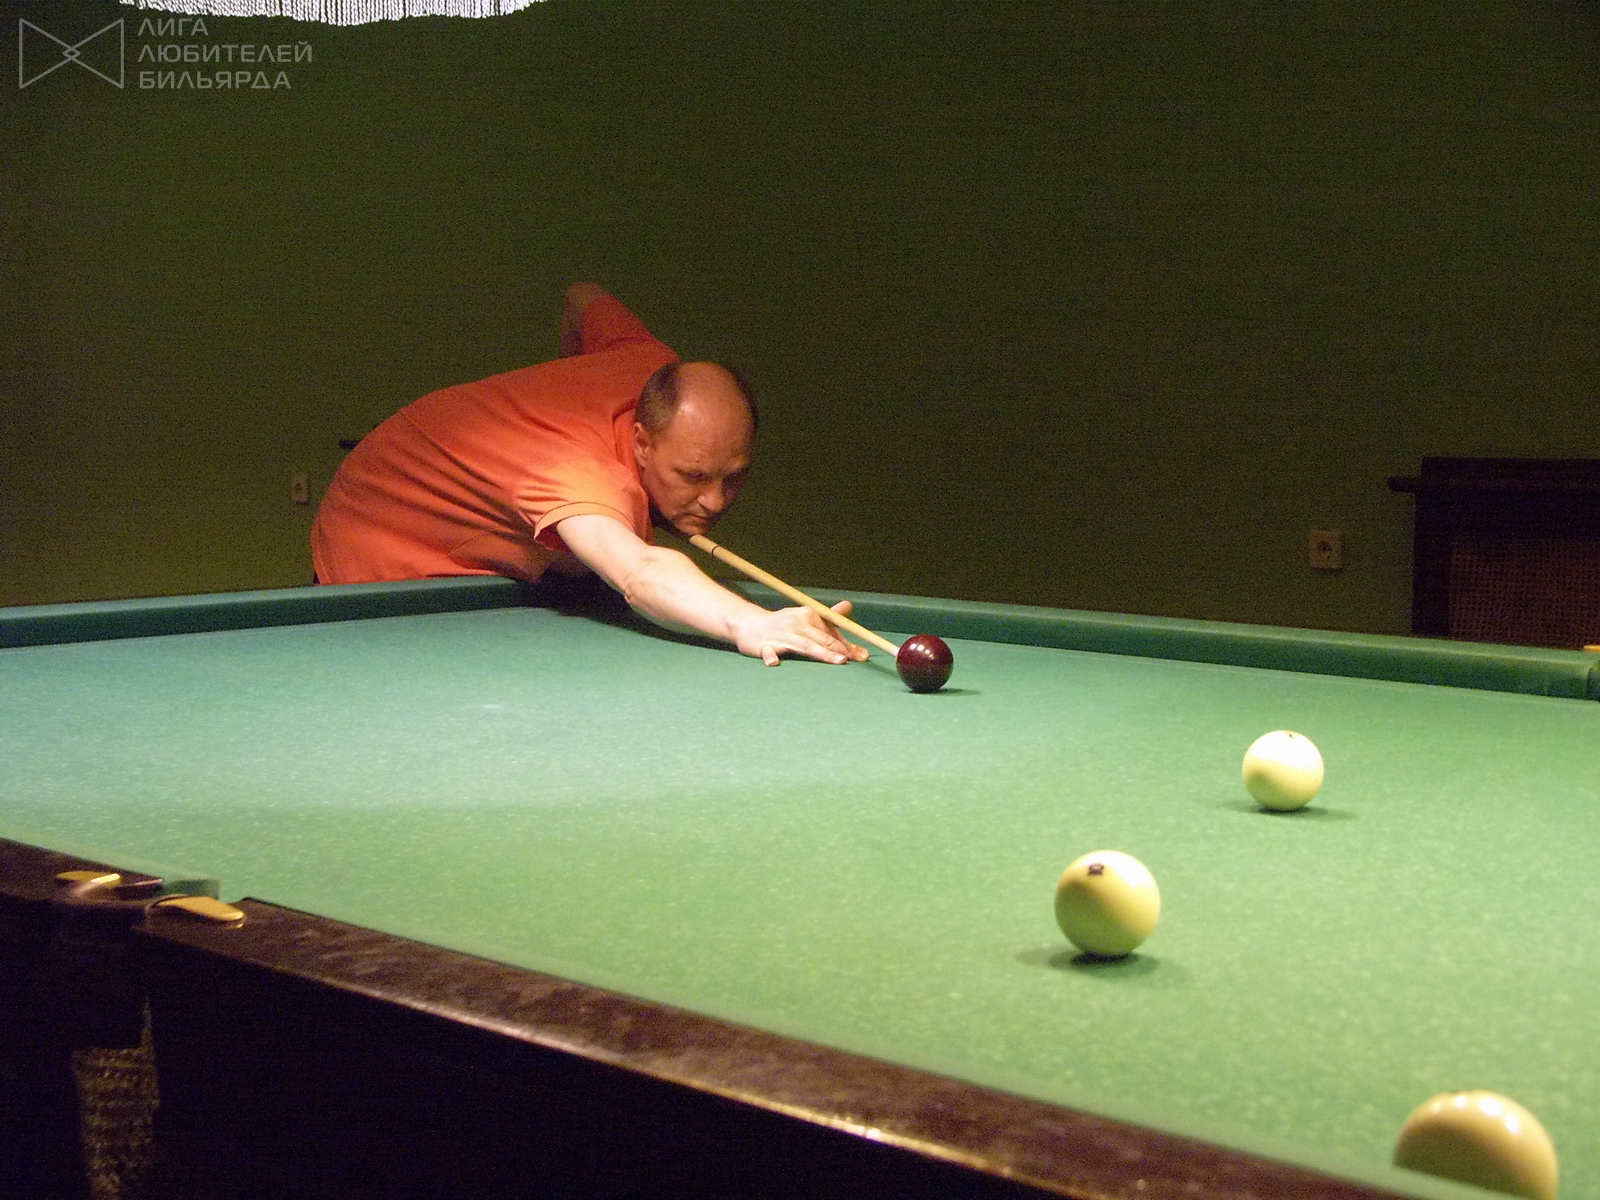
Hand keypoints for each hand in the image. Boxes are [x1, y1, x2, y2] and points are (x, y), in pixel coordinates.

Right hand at [731, 600, 872, 666]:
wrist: (750, 625)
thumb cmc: (784, 624)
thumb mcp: (806, 617)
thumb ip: (828, 618)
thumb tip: (849, 607)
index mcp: (808, 615)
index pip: (831, 631)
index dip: (847, 644)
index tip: (863, 655)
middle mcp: (796, 623)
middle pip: (821, 638)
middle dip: (840, 649)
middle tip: (856, 659)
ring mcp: (780, 635)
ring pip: (804, 645)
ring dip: (822, 652)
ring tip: (838, 660)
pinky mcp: (763, 646)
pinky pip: (768, 652)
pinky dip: (771, 657)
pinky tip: (774, 663)